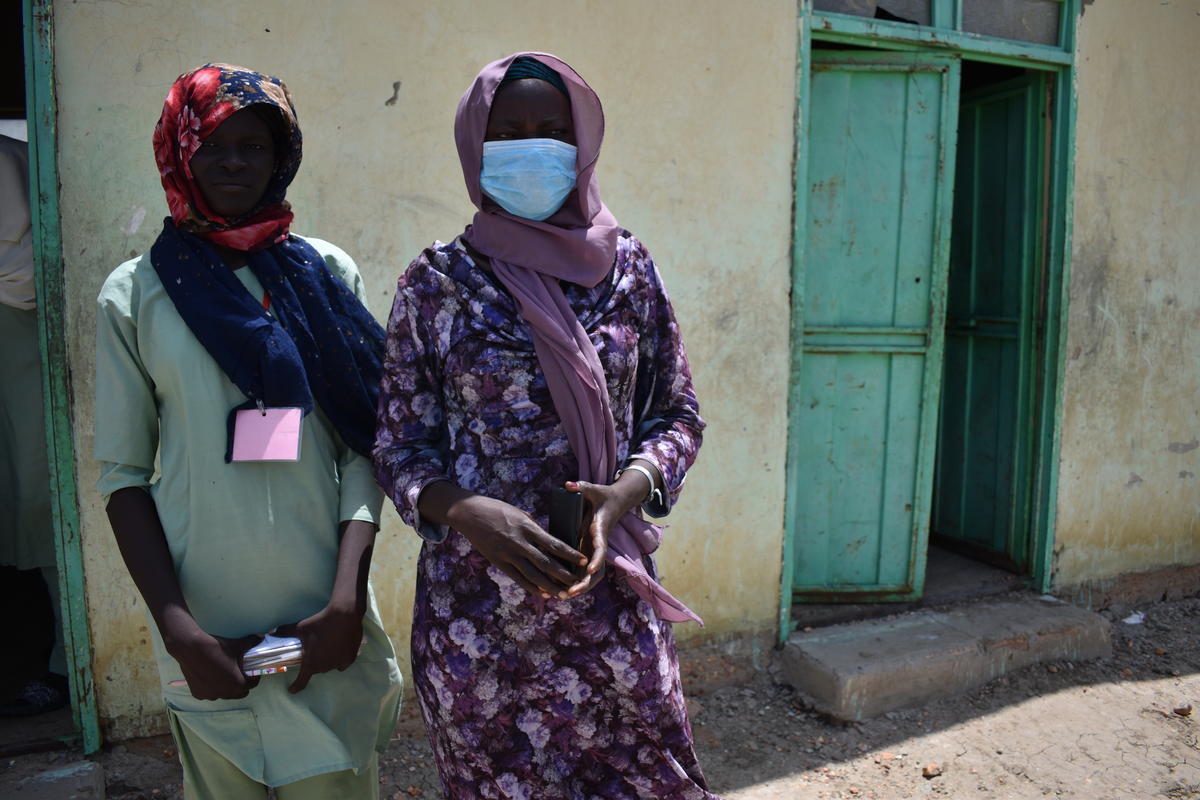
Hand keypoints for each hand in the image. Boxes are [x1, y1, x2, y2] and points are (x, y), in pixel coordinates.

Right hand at [164, 623, 260, 700]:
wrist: (192, 648)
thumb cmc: (217, 648)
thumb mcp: (238, 645)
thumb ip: (252, 642)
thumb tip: (261, 637)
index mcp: (238, 685)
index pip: (251, 685)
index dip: (252, 677)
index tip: (250, 670)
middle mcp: (225, 694)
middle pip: (238, 692)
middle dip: (240, 684)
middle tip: (238, 672)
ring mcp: (210, 696)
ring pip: (222, 693)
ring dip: (224, 687)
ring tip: (222, 673)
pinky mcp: (198, 694)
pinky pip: (208, 692)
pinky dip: (210, 687)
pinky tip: (208, 676)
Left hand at [276, 604, 363, 693]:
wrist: (344, 615)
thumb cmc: (320, 622)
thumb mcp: (301, 627)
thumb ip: (285, 632)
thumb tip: (270, 632)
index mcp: (311, 663)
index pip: (302, 681)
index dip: (296, 687)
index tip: (292, 690)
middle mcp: (325, 667)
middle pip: (316, 669)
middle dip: (313, 663)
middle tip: (314, 650)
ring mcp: (339, 664)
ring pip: (329, 666)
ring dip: (326, 660)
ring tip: (327, 646)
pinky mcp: (350, 659)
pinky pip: (341, 663)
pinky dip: (338, 659)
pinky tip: (338, 649)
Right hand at [448, 494, 586, 598]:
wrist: (469, 514)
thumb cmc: (498, 510)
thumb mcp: (520, 514)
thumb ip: (534, 529)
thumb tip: (550, 542)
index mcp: (527, 527)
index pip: (553, 544)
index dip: (570, 554)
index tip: (583, 560)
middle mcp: (519, 543)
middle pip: (546, 563)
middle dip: (564, 574)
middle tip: (578, 583)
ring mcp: (508, 554)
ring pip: (533, 575)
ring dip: (550, 586)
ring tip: (564, 594)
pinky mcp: (499, 562)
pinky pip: (518, 578)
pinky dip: (532, 587)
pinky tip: (544, 593)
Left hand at [560, 476, 645, 597]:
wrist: (616, 501)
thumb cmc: (603, 495)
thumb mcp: (594, 489)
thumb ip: (582, 486)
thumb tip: (569, 485)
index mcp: (600, 530)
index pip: (601, 548)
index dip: (597, 559)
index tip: (591, 569)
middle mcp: (598, 544)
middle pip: (597, 569)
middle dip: (585, 582)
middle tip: (571, 592)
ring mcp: (594, 550)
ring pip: (591, 575)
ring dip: (580, 586)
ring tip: (564, 596)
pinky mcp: (589, 551)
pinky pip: (584, 571)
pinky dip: (576, 581)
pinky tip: (563, 590)